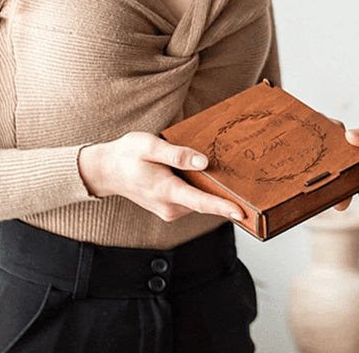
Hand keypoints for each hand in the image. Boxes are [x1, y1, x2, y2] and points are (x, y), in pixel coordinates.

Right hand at [78, 131, 244, 223]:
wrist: (108, 170)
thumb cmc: (128, 155)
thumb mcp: (150, 146)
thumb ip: (177, 154)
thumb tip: (204, 162)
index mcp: (166, 191)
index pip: (200, 202)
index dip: (223, 207)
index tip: (242, 213)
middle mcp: (170, 206)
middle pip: (206, 203)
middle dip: (227, 196)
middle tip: (250, 185)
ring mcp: (170, 210)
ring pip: (201, 201)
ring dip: (214, 191)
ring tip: (231, 175)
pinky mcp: (171, 207)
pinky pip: (194, 200)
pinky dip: (203, 191)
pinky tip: (208, 176)